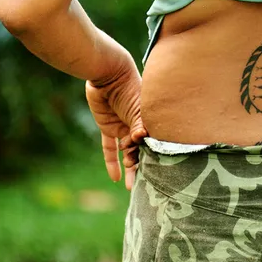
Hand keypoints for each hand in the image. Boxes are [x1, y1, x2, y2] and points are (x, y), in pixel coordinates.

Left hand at [85, 59, 147, 189]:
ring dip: (128, 168)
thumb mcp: (137, 109)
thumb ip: (139, 125)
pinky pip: (109, 148)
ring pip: (126, 152)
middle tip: (142, 184)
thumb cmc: (128, 88)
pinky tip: (114, 178)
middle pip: (141, 150)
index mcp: (149, 121)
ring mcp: (123, 127)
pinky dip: (111, 162)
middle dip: (141, 166)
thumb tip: (141, 141)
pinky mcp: (107, 128)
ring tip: (131, 187)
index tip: (153, 169)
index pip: (153, 143)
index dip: (152, 156)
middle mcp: (137, 125)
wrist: (108, 75)